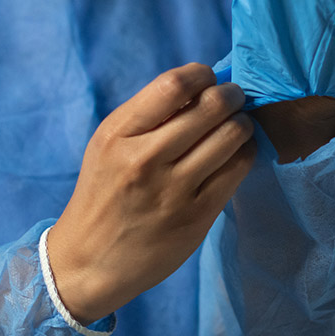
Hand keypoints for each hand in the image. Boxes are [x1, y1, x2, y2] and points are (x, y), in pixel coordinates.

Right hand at [46, 64, 255, 323]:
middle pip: (211, 107)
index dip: (202, 75)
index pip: (174, 85)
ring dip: (242, 124)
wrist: (90, 261)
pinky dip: (245, 153)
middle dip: (231, 96)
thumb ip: (147, 116)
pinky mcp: (196, 217)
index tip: (207, 80)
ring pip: (232, 136)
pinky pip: (237, 170)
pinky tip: (236, 154)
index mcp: (118, 136)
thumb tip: (202, 87)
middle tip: (232, 99)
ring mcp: (173, 191)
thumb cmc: (103, 193)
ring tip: (237, 126)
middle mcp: (144, 161)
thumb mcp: (108, 145)